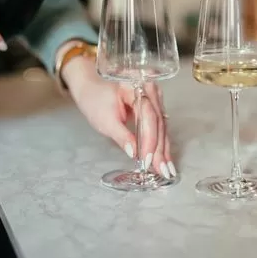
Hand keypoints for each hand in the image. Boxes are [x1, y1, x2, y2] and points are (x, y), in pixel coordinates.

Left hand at [62, 55, 175, 178]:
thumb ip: (121, 136)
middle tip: (163, 171)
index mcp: (137, 88)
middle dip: (160, 149)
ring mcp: (154, 98)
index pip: (149, 116)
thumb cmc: (94, 100)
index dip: (149, 140)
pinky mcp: (153, 107)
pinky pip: (159, 126)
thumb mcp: (104, 120)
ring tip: (166, 169)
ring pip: (162, 126)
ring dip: (164, 149)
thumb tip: (134, 153)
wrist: (90, 86)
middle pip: (159, 122)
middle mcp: (150, 90)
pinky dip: (160, 143)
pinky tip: (164, 158)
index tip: (148, 160)